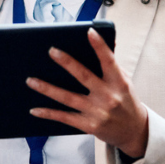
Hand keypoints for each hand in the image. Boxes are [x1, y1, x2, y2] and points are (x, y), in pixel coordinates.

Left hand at [26, 28, 149, 158]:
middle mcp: (108, 97)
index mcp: (119, 83)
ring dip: (47, 89)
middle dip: (67, 63)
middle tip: (51, 51)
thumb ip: (112, 65)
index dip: (100, 46)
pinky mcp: (88, 125)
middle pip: (84, 76)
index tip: (89, 31)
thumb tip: (106, 43)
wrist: (134, 132)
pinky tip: (34, 109)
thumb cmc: (126, 102)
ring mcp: (97, 112)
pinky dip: (48, 113)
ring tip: (30, 80)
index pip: (109, 61)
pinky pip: (65, 117)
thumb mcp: (125, 82)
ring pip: (68, 98)